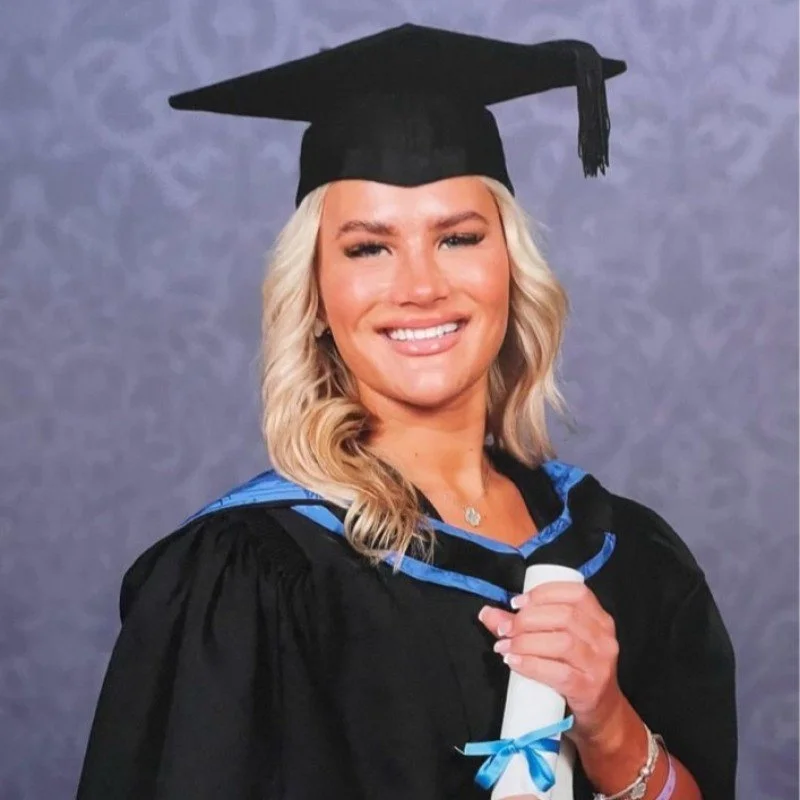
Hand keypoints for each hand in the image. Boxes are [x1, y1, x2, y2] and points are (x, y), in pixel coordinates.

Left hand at [478, 581, 630, 747]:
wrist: (600, 715)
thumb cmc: (576, 671)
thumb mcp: (557, 643)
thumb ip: (523, 626)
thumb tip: (488, 613)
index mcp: (599, 619)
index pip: (576, 593)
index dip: (543, 593)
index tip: (516, 603)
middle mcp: (604, 639)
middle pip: (565, 616)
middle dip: (527, 619)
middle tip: (505, 629)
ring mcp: (599, 665)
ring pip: (562, 643)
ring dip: (526, 642)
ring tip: (505, 646)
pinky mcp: (589, 689)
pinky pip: (560, 673)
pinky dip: (532, 664)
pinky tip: (514, 661)